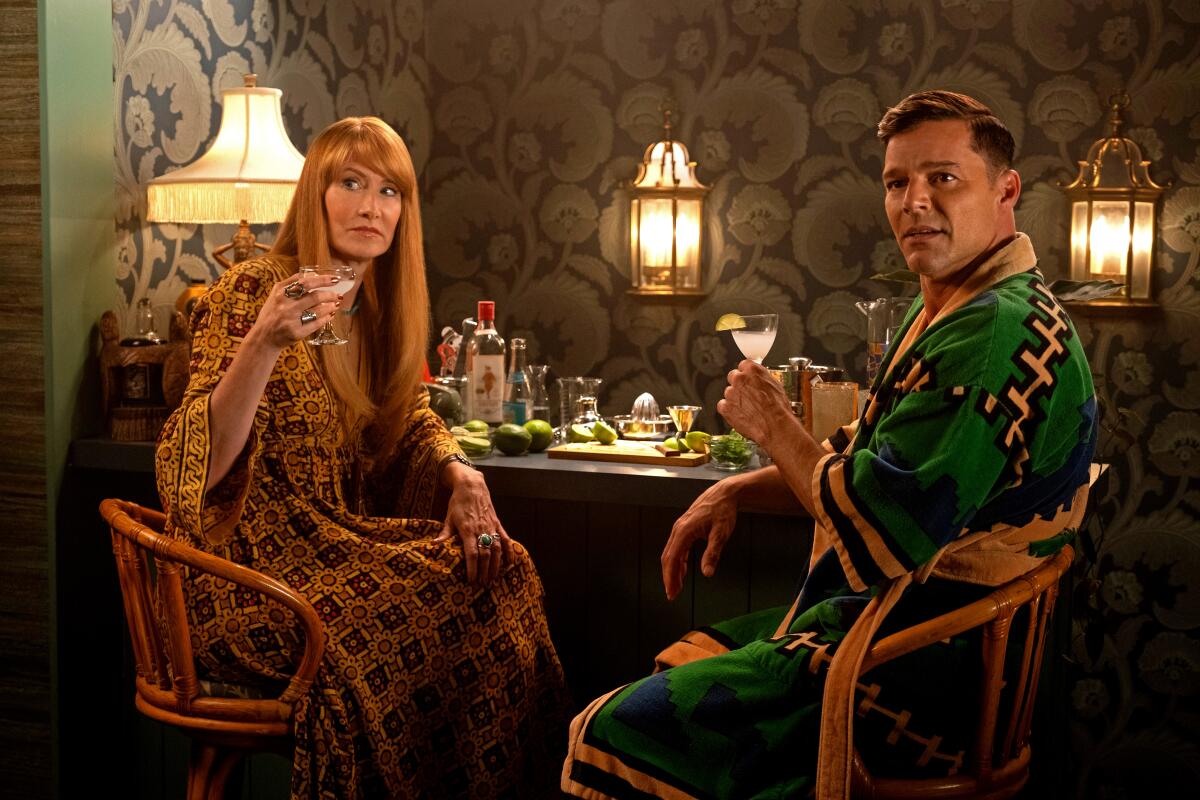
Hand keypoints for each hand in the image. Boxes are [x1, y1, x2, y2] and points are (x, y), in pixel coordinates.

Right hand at [252, 273, 343, 350]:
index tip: (335, 279)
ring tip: (336, 304)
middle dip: (330, 295)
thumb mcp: (276, 295)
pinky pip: (316, 323)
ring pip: (317, 310)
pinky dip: (326, 318)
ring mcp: (291, 320)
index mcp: (280, 293)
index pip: (305, 282)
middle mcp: (285, 305)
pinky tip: (330, 314)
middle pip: (314, 296)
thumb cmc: (272, 314)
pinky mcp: (296, 332)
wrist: (263, 338)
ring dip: (330, 306)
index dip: (322, 280)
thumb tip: (312, 275)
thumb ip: (291, 283)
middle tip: (339, 295)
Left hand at [434, 466, 510, 585]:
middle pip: (485, 555)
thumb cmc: (458, 502)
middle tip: (482, 584)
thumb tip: (434, 545)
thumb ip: (445, 533)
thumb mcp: (448, 517)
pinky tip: (510, 563)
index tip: (472, 580)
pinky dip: (509, 551)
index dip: (473, 568)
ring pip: (496, 550)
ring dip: (496, 565)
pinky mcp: (497, 523)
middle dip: (484, 571)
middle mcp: (481, 529)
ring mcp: (491, 527)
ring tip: (493, 579)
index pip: (472, 554)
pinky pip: (505, 539)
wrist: (472, 486)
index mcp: (467, 529)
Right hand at [661, 481, 738, 600]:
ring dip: (672, 570)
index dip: (670, 577)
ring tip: (676, 587)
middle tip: (672, 595)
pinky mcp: (685, 528)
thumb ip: (713, 554)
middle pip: (668, 557)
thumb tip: (707, 574)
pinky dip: (677, 561)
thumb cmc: (723, 512)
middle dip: (669, 577)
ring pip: (671, 553)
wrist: (725, 493)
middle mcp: (678, 529)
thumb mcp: (721, 534)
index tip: (671, 592)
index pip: (672, 559)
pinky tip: (682, 571)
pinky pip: (677, 548)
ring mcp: (680, 528)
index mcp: (684, 531)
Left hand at [716, 359, 793, 448]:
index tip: (749, 379)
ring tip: (748, 408)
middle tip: (748, 395)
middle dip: (739, 385)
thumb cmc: (778, 408)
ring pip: (729, 392)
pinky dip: (729, 410)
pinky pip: (723, 406)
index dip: (747, 374)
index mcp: (752, 370)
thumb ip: (762, 378)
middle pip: (734, 377)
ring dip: (735, 398)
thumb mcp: (775, 385)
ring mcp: (730, 393)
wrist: (775, 426)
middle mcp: (739, 379)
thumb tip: (759, 379)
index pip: (744, 365)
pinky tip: (740, 415)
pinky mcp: (725, 407)